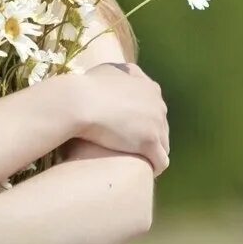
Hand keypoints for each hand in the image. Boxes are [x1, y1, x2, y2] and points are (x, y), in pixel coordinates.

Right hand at [74, 62, 169, 176]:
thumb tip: (118, 81)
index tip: (130, 129)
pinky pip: (161, 161)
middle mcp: (157, 103)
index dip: (143, 121)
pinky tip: (145, 172)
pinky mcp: (150, 142)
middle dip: (150, 137)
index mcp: (148, 87)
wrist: (79, 101)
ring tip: (139, 163)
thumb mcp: (108, 71)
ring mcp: (156, 123)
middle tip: (132, 148)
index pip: (154, 108)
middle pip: (161, 126)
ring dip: (153, 154)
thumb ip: (120, 75)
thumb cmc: (85, 87)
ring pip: (163, 145)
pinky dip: (154, 167)